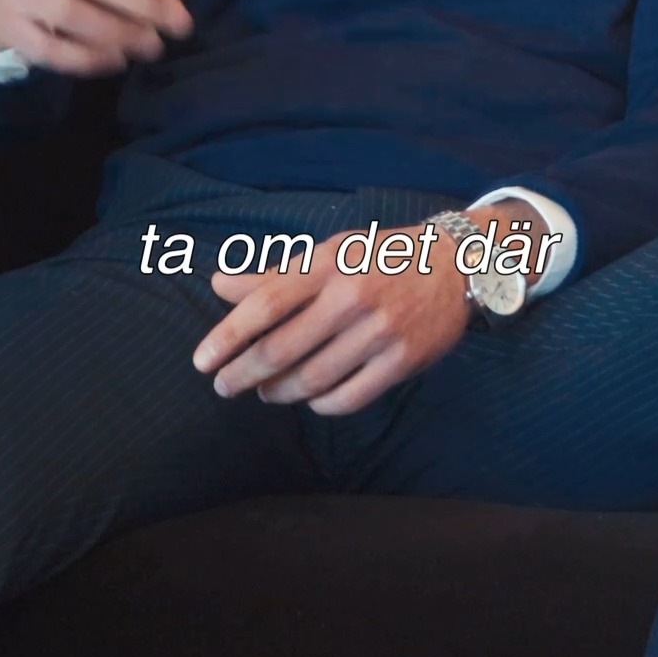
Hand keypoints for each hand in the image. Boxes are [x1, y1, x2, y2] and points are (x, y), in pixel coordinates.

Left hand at [191, 220, 471, 415]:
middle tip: (224, 387)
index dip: (227, 336)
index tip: (202, 361)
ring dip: (280, 392)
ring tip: (265, 392)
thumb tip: (219, 284)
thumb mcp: (330, 252)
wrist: (455, 264)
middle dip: (243, 374)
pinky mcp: (402, 361)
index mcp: (328, 265)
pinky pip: (349, 397)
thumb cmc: (380, 257)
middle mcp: (351, 297)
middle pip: (282, 349)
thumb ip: (275, 274)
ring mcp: (379, 332)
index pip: (265, 303)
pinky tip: (310, 400)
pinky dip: (321, 404)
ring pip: (312, 379)